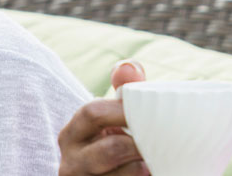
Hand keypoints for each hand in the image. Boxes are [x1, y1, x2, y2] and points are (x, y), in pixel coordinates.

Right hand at [58, 60, 149, 175]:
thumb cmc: (116, 145)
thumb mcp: (115, 119)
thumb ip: (124, 90)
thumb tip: (130, 66)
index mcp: (72, 134)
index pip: (93, 113)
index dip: (123, 110)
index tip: (150, 112)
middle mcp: (70, 164)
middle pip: (109, 150)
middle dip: (139, 146)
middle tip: (161, 143)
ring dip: (143, 171)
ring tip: (157, 165)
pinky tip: (154, 174)